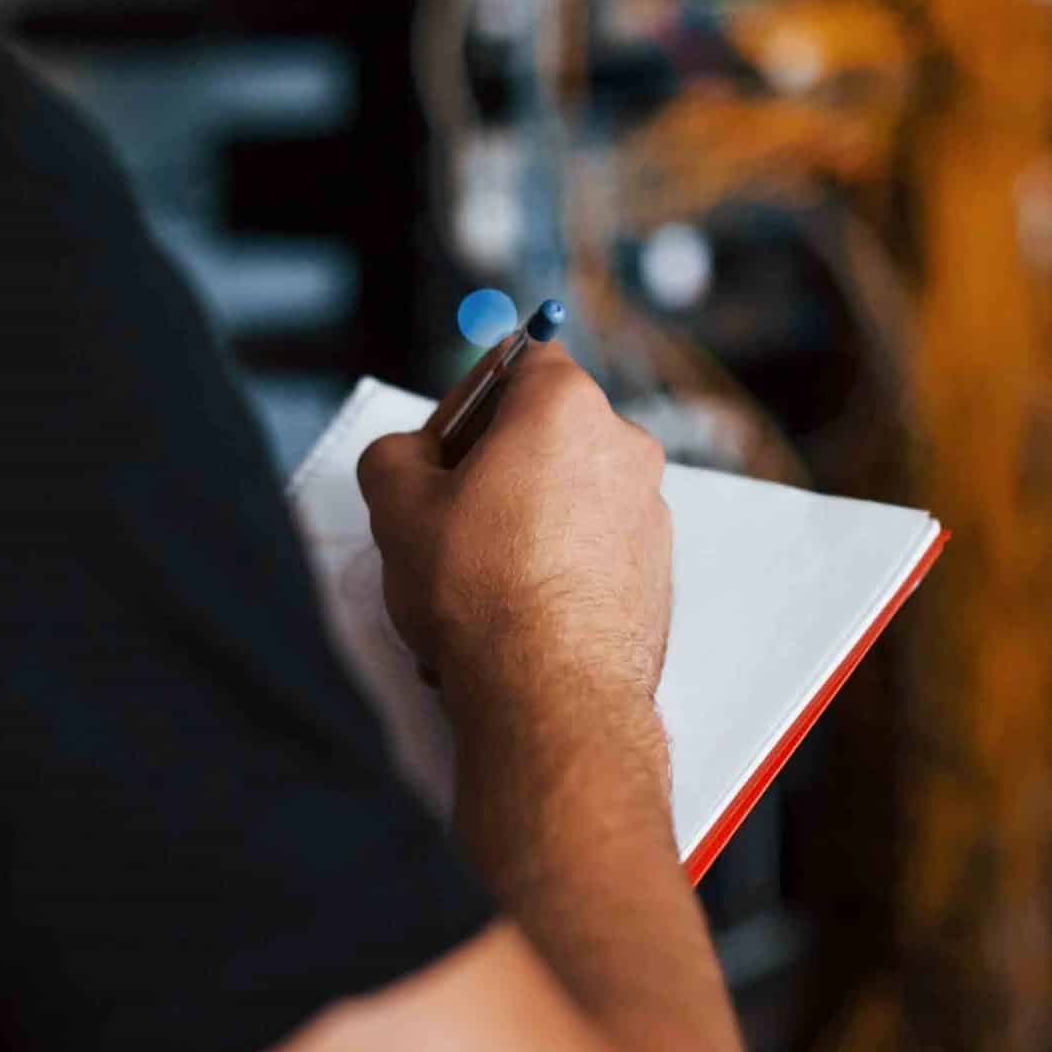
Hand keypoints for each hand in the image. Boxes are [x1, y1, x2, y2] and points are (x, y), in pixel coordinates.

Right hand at [356, 347, 672, 715]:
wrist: (551, 694)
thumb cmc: (480, 592)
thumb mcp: (396, 505)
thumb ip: (395, 453)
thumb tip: (410, 456)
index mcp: (566, 407)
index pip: (522, 357)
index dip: (471, 397)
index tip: (443, 444)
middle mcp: (623, 446)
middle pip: (545, 431)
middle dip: (492, 467)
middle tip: (445, 519)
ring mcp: (649, 510)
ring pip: (566, 495)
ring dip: (520, 522)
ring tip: (474, 583)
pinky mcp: (656, 569)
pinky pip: (592, 546)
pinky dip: (555, 565)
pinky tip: (514, 614)